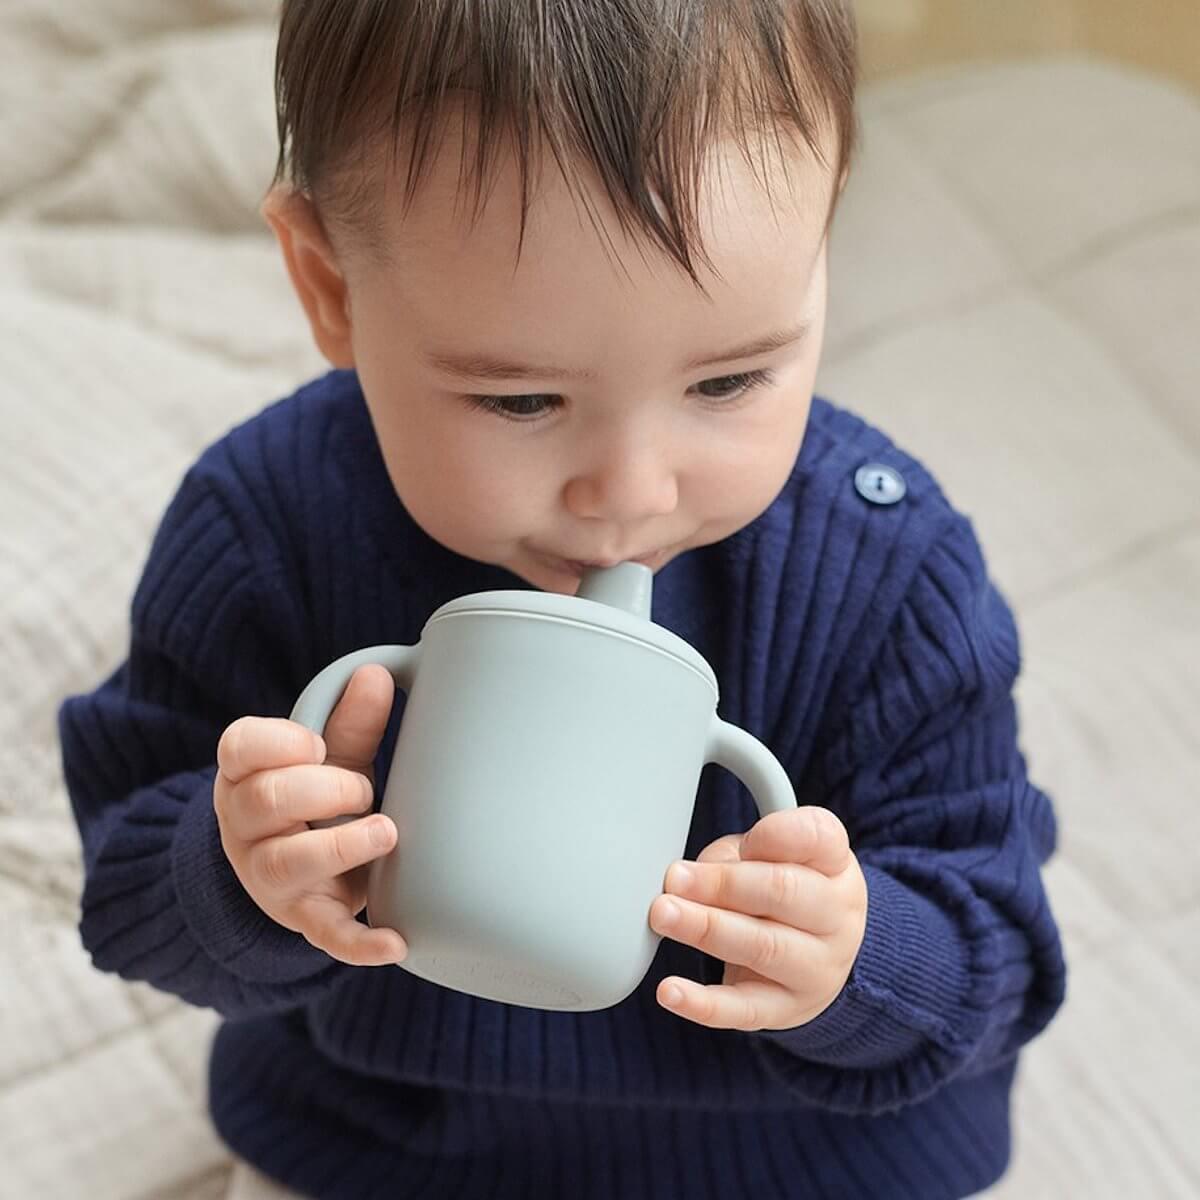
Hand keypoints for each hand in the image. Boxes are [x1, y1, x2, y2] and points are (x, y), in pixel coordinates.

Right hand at [213, 665, 408, 966]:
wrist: (296, 869)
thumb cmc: (313, 797)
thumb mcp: (326, 759)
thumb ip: (350, 723)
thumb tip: (377, 676)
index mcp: (245, 775)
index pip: (238, 748)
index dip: (277, 743)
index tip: (316, 744)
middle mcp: (247, 827)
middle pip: (266, 801)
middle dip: (323, 788)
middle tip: (362, 790)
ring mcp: (270, 878)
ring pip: (286, 864)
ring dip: (339, 845)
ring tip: (386, 831)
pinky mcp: (306, 918)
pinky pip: (326, 935)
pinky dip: (361, 943)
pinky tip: (397, 940)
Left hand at [648, 806, 866, 1030]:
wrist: (816, 954)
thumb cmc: (784, 889)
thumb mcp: (769, 855)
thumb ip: (735, 855)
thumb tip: (687, 878)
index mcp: (833, 863)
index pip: (816, 837)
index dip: (776, 836)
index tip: (743, 841)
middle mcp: (836, 915)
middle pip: (783, 892)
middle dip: (722, 884)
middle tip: (675, 879)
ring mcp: (816, 968)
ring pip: (762, 948)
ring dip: (706, 929)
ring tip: (664, 915)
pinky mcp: (786, 1009)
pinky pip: (743, 1010)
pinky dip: (702, 1003)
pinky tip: (670, 991)